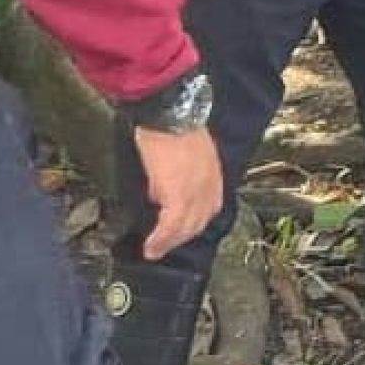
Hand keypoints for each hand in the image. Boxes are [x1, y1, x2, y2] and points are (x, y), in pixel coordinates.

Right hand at [131, 127, 222, 260]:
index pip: (210, 206)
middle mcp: (209, 185)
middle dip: (182, 236)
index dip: (196, 221)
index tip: (182, 230)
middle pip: (200, 220)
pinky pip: (171, 225)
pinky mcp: (179, 194)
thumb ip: (179, 174)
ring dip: (170, 242)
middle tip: (165, 246)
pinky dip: (161, 240)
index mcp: (213, 173)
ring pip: (186, 227)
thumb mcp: (185, 153)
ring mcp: (196, 191)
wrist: (170, 113)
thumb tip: (160, 192)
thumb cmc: (172, 125)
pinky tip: (151, 248)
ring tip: (155, 252)